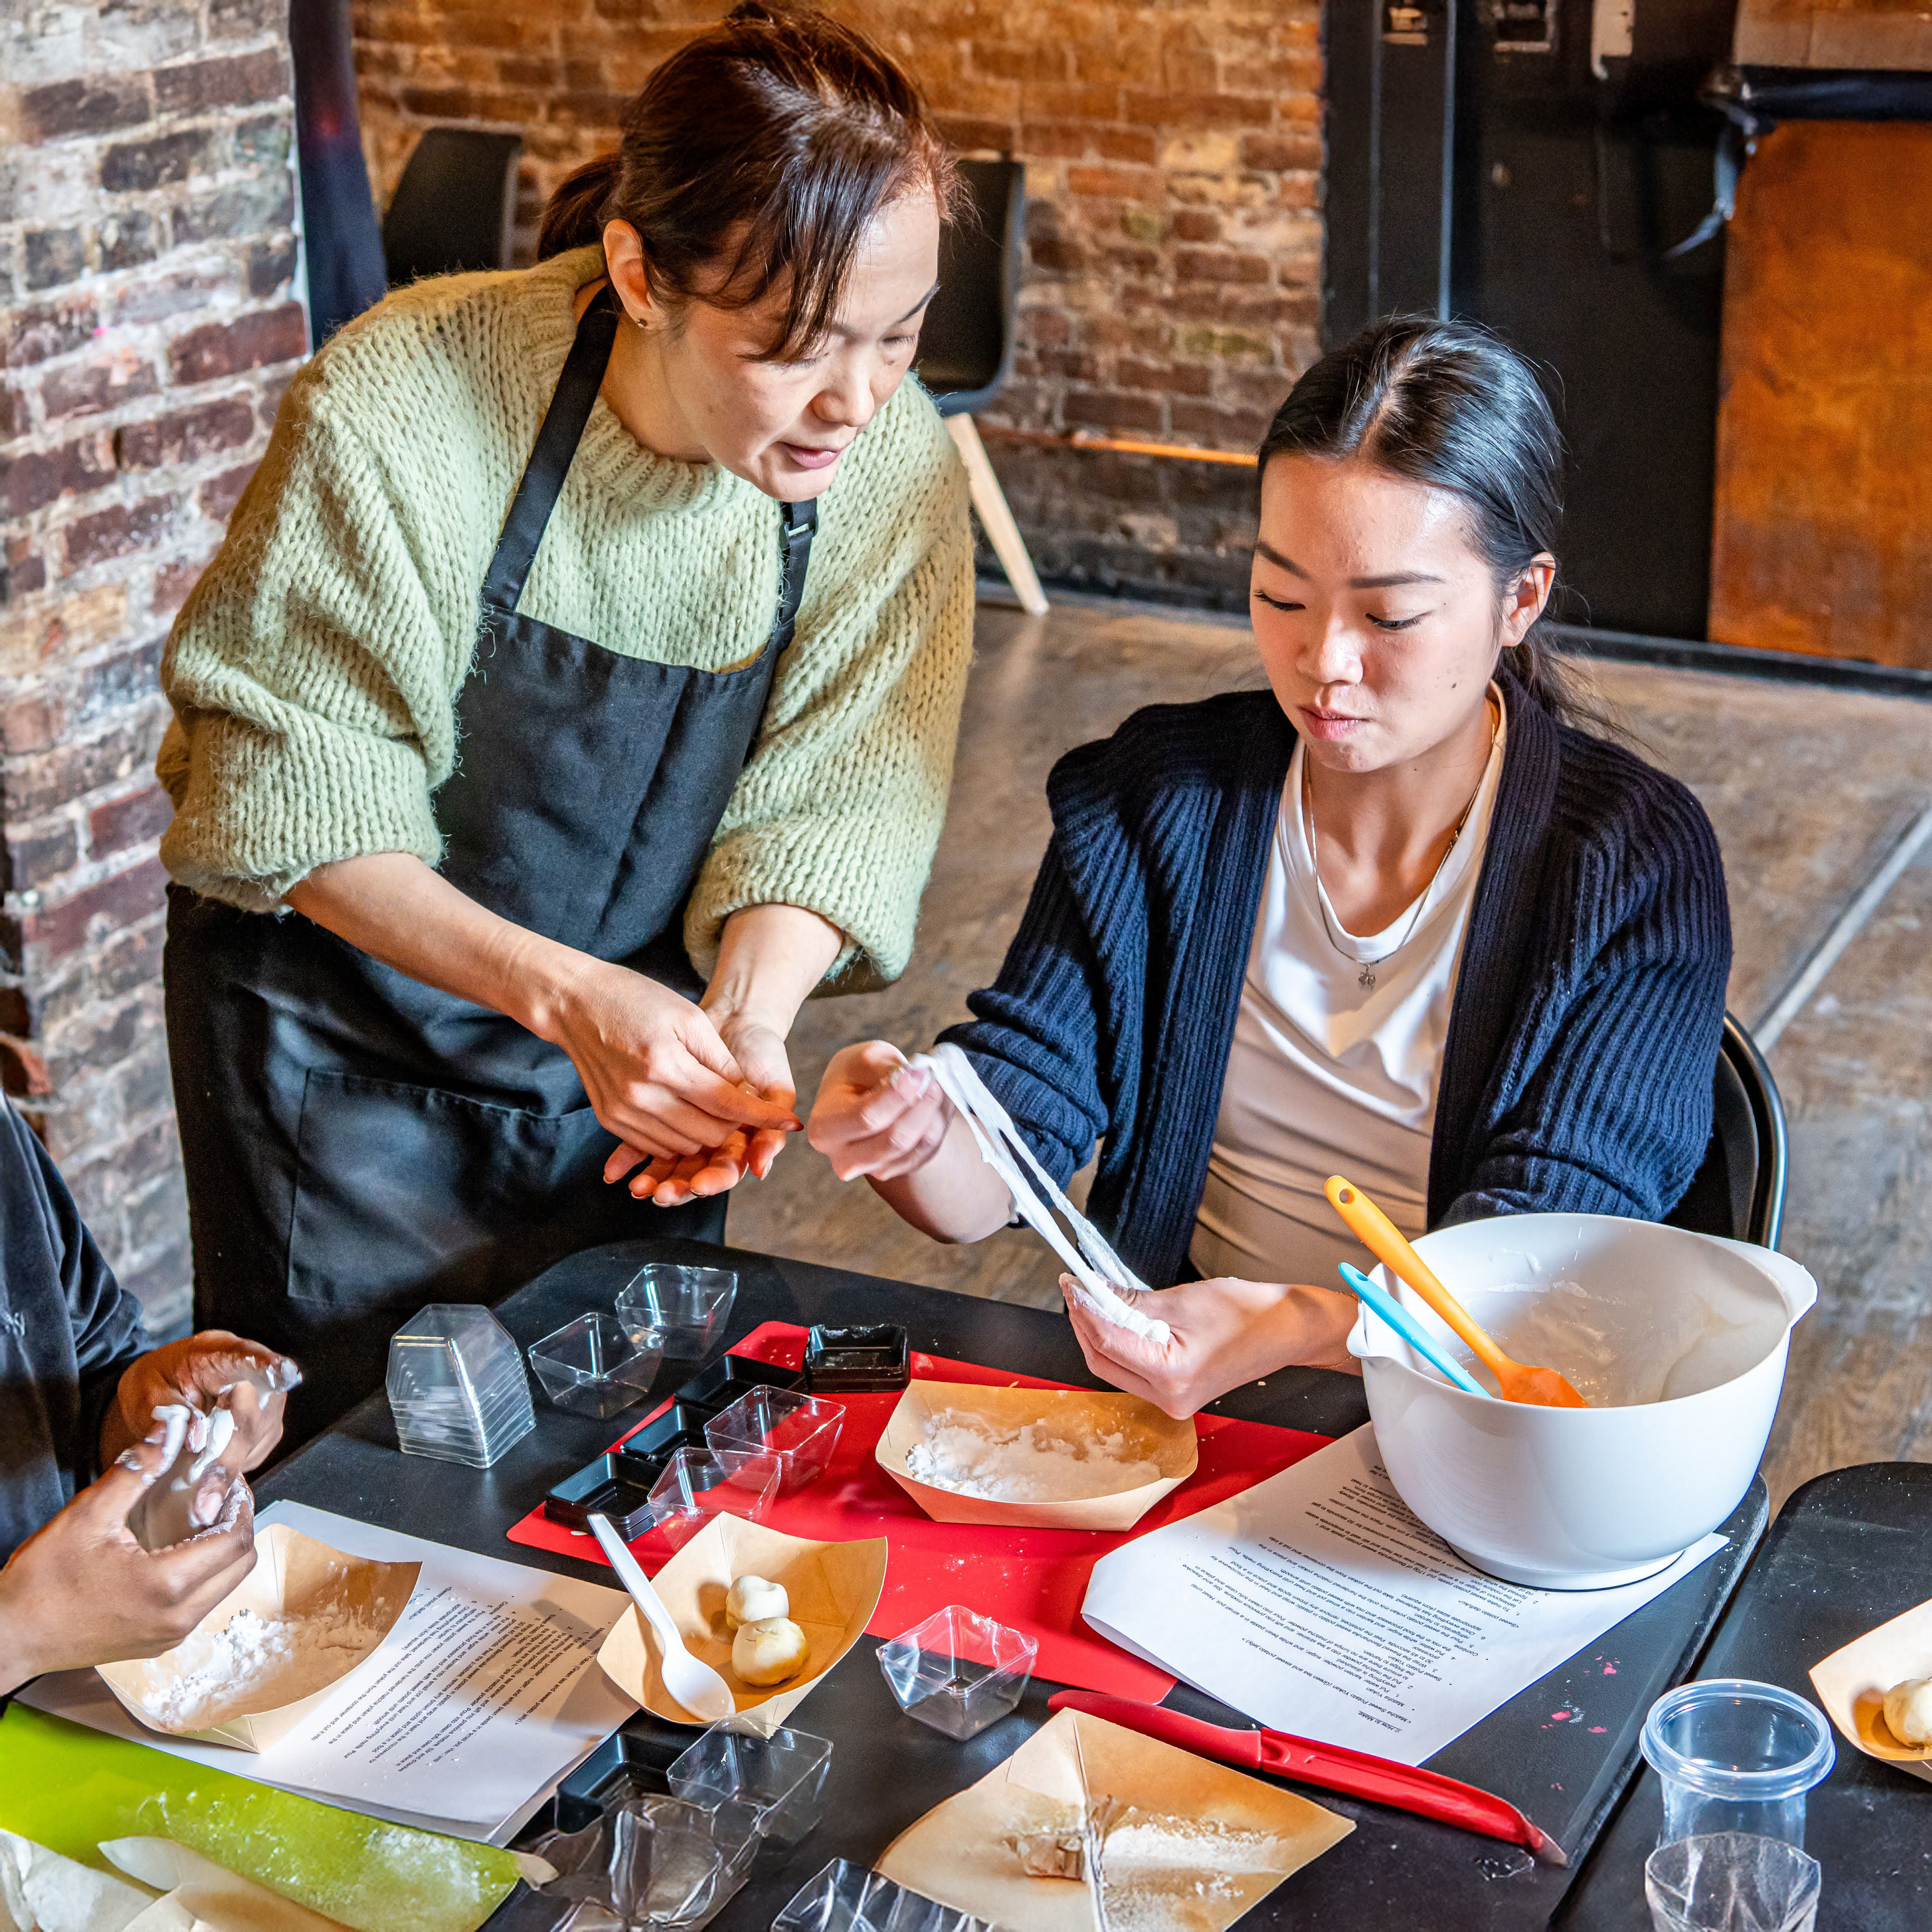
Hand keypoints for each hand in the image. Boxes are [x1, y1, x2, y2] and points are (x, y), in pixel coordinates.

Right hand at [0, 1433, 257, 1695]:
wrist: (11, 1638)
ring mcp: (171, 1635)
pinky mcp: (160, 1642)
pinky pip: (204, 1602)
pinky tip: (184, 1547)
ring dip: (226, 1549)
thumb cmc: (41, 1582)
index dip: (241, 1502)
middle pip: (242, 1564)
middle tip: (222, 1494)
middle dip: (240, 1523)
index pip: (236, 1538)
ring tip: (205, 1515)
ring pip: (227, 1585)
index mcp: (167, 1585)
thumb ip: (136, 1470)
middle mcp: (179, 1617)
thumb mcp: (87, 1515)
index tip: (228, 1478)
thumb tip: (170, 1430)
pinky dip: (208, 1572)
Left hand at [103, 1332, 298, 1490]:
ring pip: (252, 1441)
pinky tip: (206, 1467)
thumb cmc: (158, 1384)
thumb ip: (167, 1412)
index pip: (245, 1358)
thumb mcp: (145, 1393)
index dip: (267, 1367)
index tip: (285, 1374)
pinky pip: (251, 1455)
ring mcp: (266, 1402)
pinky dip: (228, 1469)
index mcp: (216, 1354)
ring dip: (223, 1468)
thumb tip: (197, 1438)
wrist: (167, 1390)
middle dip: (227, 1459)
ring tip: (194, 1488)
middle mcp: (251, 1374)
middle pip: (250, 1415)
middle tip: (205, 1502)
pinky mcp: (268, 1428)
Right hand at [547, 957, 799, 1172]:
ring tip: (713, 1107)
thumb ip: (721, 1061)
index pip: (727, 1104)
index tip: (790, 1122)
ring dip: (709, 1133)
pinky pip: (658, 1145)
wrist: (576, 1004)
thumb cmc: (636, 1000)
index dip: (763, 1117)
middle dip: (735, 1125)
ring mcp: (623, 1112)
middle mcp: (642, 1096)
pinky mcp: (611, 1120)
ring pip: (686, 1145)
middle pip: (709, 1133)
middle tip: (743, 1106)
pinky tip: (686, 1113)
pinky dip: (680, 1136)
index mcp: (665, 1064)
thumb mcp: (689, 1017)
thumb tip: (746, 1096)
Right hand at [807, 1041, 952, 1180]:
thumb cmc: (858, 1074)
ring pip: (916, 1147)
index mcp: (825, 1128)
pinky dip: (937, 1124)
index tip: (919, 1071)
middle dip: (922, 1106)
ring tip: (936, 1085)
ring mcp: (871, 1170)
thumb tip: (915, 1077)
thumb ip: (885, 1067)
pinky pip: (927, 1151)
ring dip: (934, 1113)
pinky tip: (936, 1102)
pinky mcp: (897, 1171)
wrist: (861, 1095)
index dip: (898, 1095)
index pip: (867, 1118)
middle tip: (933, 1079)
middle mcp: (844, 1158)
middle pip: (895, 1140)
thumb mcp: (864, 1058)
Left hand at [1062, 1273, 1360, 1417]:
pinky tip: (1116, 1318)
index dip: (1082, 1309)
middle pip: (1104, 1362)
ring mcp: (1173, 1401)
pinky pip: (1134, 1370)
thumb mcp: (1181, 1300)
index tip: (1070, 1282)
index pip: (1107, 1341)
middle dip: (1084, 1324)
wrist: (1285, 1330)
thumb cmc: (1246, 1312)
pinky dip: (1120, 1344)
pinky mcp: (1176, 1394)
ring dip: (1099, 1334)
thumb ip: (1130, 1302)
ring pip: (1115, 1368)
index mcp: (1171, 1376)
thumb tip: (1092, 1291)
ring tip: (1092, 1299)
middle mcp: (1169, 1398)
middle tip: (1076, 1289)